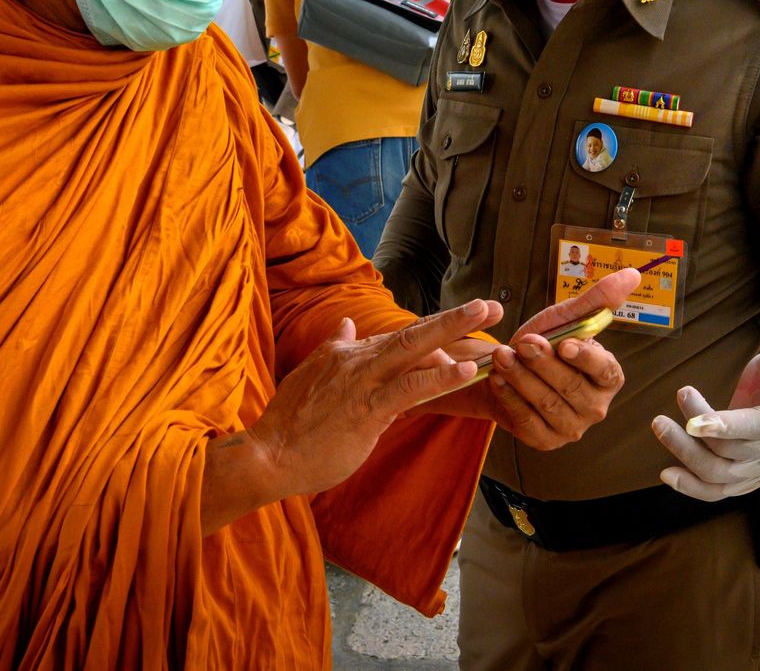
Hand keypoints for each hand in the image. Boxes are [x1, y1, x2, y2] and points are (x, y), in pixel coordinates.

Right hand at [245, 298, 500, 500]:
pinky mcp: (367, 409)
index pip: (400, 337)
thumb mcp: (312, 375)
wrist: (268, 455)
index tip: (465, 322)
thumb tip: (347, 325)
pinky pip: (409, 388)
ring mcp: (363, 382)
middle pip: (414, 331)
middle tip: (491, 304)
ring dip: (453, 331)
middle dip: (455, 317)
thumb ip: (334, 348)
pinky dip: (439, 377)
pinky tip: (465, 370)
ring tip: (487, 320)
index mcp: (348, 353)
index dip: (435, 329)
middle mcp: (358, 359)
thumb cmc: (291, 423)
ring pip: (414, 348)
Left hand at [481, 269, 635, 450]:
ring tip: (502, 355)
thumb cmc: (545, 343)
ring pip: (547, 404)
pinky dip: (510, 398)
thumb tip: (633, 274)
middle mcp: (595, 407)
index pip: (605, 371)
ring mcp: (571, 428)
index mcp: (608, 377)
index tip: (564, 344)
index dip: (586, 359)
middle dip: (543, 363)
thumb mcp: (567, 318)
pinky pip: (527, 421)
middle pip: (571, 387)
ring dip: (522, 378)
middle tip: (522, 342)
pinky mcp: (544, 440)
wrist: (509, 368)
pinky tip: (497, 378)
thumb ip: (598, 299)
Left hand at [652, 347, 759, 501]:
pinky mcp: (740, 482)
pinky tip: (666, 474)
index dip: (725, 426)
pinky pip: (715, 492)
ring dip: (684, 455)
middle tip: (662, 415)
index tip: (692, 422)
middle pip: (728, 452)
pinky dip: (691, 487)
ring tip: (660, 427)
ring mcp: (755, 472)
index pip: (755, 428)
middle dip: (693, 434)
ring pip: (716, 473)